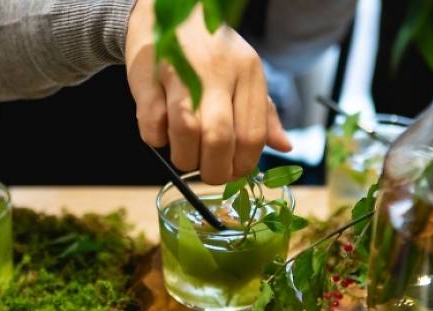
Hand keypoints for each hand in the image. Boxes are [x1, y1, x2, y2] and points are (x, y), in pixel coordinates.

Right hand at [125, 0, 291, 184]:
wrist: (166, 11)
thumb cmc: (210, 52)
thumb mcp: (245, 74)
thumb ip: (263, 113)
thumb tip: (284, 147)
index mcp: (248, 72)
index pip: (252, 135)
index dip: (242, 165)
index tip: (233, 172)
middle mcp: (218, 72)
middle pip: (219, 138)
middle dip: (214, 170)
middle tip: (209, 173)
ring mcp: (181, 73)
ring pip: (186, 133)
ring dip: (184, 158)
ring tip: (185, 156)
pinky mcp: (149, 77)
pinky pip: (152, 125)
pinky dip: (156, 139)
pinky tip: (162, 133)